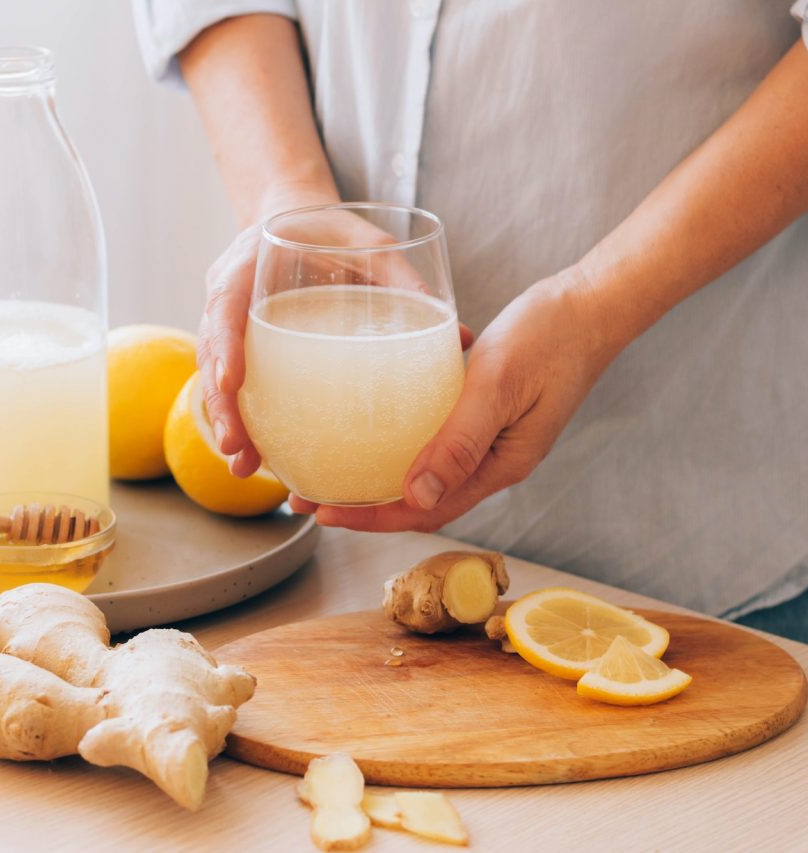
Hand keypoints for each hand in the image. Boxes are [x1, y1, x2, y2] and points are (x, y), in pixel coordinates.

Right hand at [197, 209, 474, 478]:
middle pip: (211, 354)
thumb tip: (460, 337)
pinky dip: (242, 420)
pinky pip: (233, 386)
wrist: (295, 221)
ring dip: (227, 423)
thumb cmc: (330, 230)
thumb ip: (402, 279)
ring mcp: (229, 326)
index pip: (226, 305)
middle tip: (238, 446)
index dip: (225, 345)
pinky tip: (256, 458)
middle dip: (220, 405)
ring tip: (245, 465)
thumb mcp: (368, 242)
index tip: (232, 382)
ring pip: (214, 377)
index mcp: (248, 264)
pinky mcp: (242, 349)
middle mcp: (228, 298)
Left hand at [291, 268, 619, 531]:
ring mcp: (488, 441)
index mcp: (499, 466)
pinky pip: (432, 443)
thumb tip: (417, 493)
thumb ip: (461, 440)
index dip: (371, 517)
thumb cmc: (550, 337)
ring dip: (375, 478)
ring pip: (423, 474)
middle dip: (361, 506)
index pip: (425, 509)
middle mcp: (491, 462)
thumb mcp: (498, 385)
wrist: (591, 304)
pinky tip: (365, 433)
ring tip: (326, 471)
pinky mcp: (482, 416)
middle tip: (304, 499)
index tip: (322, 512)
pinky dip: (396, 446)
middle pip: (418, 500)